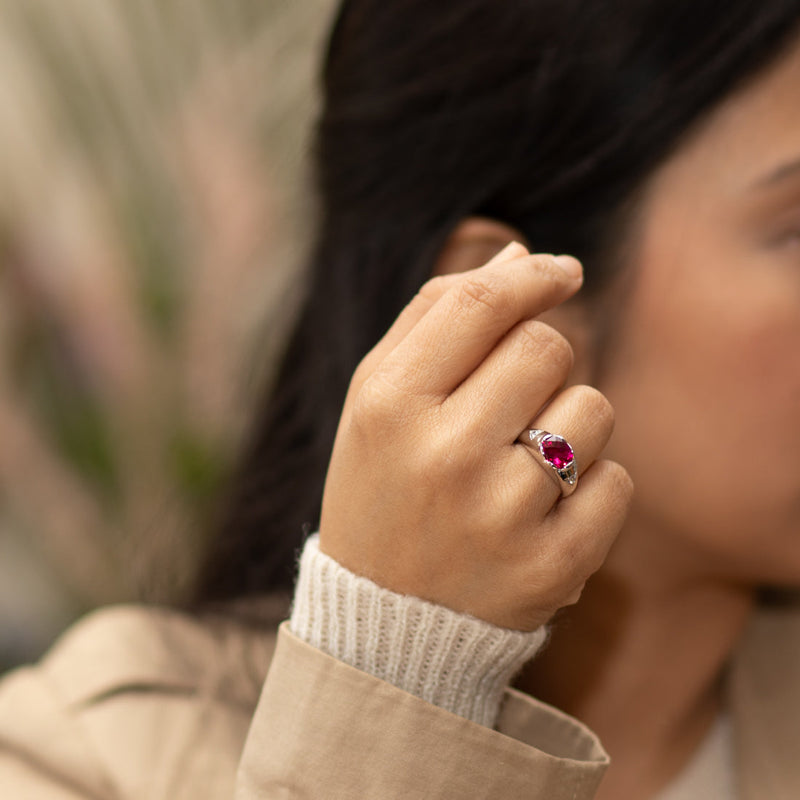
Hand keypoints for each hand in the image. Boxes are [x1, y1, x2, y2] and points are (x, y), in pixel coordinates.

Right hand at [318, 242, 632, 630]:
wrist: (387, 618)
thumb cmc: (382, 487)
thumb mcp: (377, 398)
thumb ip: (435, 316)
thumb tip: (519, 252)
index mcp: (390, 405)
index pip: (481, 303)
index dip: (532, 274)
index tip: (562, 270)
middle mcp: (444, 457)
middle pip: (546, 348)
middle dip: (541, 359)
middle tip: (511, 401)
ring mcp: (501, 516)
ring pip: (592, 408)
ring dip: (569, 422)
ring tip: (522, 462)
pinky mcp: (553, 567)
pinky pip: (617, 481)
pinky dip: (592, 485)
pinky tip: (543, 511)